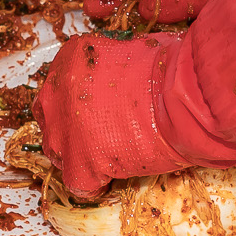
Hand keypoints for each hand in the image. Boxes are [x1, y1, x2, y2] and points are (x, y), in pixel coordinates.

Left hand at [34, 32, 189, 198]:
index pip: (62, 85)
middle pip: (52, 116)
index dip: (81, 101)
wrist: (183, 97)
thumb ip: (113, 65)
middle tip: (99, 134)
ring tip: (106, 157)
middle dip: (71, 126)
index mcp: (71, 58)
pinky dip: (93, 185)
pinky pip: (77, 183)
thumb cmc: (171, 70)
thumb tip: (119, 75)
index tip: (99, 109)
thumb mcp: (132, 50)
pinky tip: (110, 178)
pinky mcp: (79, 163)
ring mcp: (64, 129)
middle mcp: (58, 90)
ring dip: (78, 155)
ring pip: (57, 150)